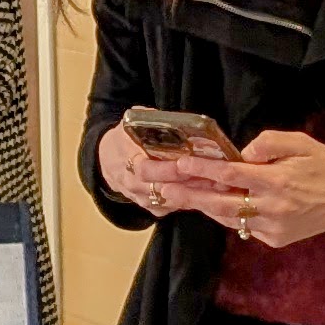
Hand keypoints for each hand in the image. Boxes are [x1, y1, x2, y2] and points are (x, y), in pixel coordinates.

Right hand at [97, 121, 224, 218]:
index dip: (164, 169)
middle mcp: (133, 184)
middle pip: (160, 188)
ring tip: (215, 185)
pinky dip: (189, 202)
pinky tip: (207, 193)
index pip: (145, 170)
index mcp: (127, 160)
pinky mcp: (152, 208)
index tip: (183, 163)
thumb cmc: (125, 141)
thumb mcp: (130, 124)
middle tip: (210, 176)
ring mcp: (142, 198)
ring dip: (192, 194)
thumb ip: (147, 119)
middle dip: (186, 183)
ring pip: (169, 201)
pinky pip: (171, 208)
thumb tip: (167, 116)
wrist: (109, 162)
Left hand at [172, 127, 324, 247]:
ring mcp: (272, 227)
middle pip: (220, 202)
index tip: (180, 164)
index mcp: (278, 181)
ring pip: (227, 217)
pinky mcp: (274, 239)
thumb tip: (242, 151)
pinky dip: (225, 214)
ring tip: (175, 196)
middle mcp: (272, 207)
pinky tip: (208, 205)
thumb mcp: (301, 143)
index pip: (231, 175)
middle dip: (188, 195)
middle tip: (161, 189)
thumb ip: (270, 142)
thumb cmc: (324, 166)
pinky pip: (242, 226)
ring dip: (201, 206)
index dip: (203, 169)